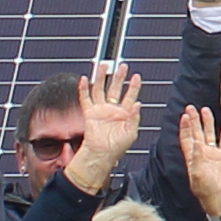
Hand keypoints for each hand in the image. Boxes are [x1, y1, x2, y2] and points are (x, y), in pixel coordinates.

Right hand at [70, 60, 144, 187]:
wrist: (101, 154)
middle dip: (119, 77)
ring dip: (101, 78)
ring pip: (100, 89)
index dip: (133, 86)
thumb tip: (138, 103)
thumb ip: (134, 117)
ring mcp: (100, 110)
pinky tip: (83, 79)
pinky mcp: (90, 113)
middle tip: (122, 66)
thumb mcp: (131, 133)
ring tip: (103, 66)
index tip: (136, 76)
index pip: (130, 96)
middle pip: (115, 89)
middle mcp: (112, 110)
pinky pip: (85, 99)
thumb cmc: (117, 147)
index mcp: (124, 114)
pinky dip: (83, 89)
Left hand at [178, 104, 220, 220]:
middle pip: (196, 132)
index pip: (186, 138)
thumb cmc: (205, 190)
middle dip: (194, 120)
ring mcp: (213, 154)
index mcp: (192, 157)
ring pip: (209, 134)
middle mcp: (201, 153)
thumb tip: (196, 143)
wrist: (219, 198)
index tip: (183, 116)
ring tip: (205, 110)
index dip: (185, 127)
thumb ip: (197, 158)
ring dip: (207, 123)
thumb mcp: (197, 175)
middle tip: (191, 107)